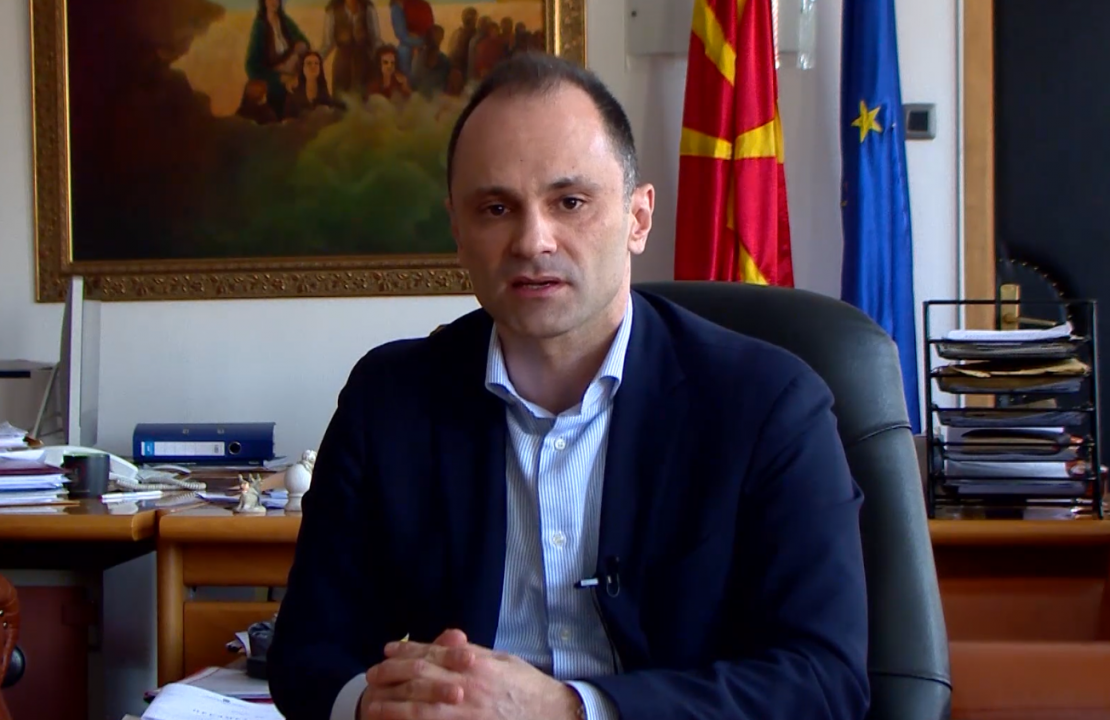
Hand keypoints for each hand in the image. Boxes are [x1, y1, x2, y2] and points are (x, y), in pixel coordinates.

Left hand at [360, 629, 582, 719]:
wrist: (551, 714)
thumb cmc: (527, 686)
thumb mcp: (502, 660)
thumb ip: (474, 653)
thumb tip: (450, 641)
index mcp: (476, 663)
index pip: (433, 654)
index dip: (407, 652)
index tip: (388, 651)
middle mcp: (468, 686)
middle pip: (421, 679)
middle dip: (393, 676)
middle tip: (371, 676)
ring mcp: (467, 712)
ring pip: (421, 708)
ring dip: (393, 707)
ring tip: (372, 706)